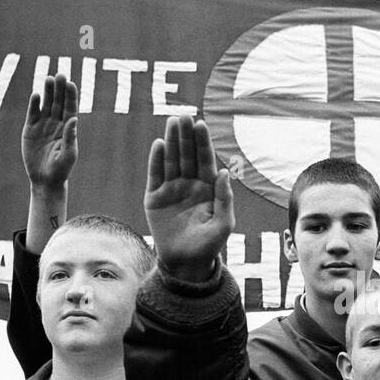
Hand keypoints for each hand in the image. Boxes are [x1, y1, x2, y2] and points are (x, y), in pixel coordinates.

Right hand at [22, 72, 78, 191]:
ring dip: (48, 92)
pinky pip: (33, 113)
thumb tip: (74, 119)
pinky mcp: (30, 129)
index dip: (71, 96)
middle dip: (59, 89)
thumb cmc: (61, 169)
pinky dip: (34, 104)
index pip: (70, 108)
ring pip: (46, 104)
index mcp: (68, 128)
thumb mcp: (68, 154)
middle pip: (58, 102)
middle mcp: (56, 123)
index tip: (71, 84)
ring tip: (49, 79)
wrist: (44, 180)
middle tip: (60, 75)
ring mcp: (43, 125)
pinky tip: (36, 95)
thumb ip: (70, 137)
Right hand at [145, 114, 233, 280]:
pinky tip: (159, 144)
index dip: (203, 142)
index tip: (201, 124)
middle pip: (187, 155)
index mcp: (208, 188)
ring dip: (171, 141)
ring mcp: (171, 190)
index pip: (205, 160)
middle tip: (185, 115)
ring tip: (172, 122)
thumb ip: (225, 199)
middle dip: (186, 136)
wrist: (186, 263)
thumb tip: (225, 171)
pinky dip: (156, 160)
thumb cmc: (209, 245)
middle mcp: (189, 185)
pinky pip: (155, 175)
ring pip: (171, 160)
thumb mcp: (224, 224)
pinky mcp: (154, 198)